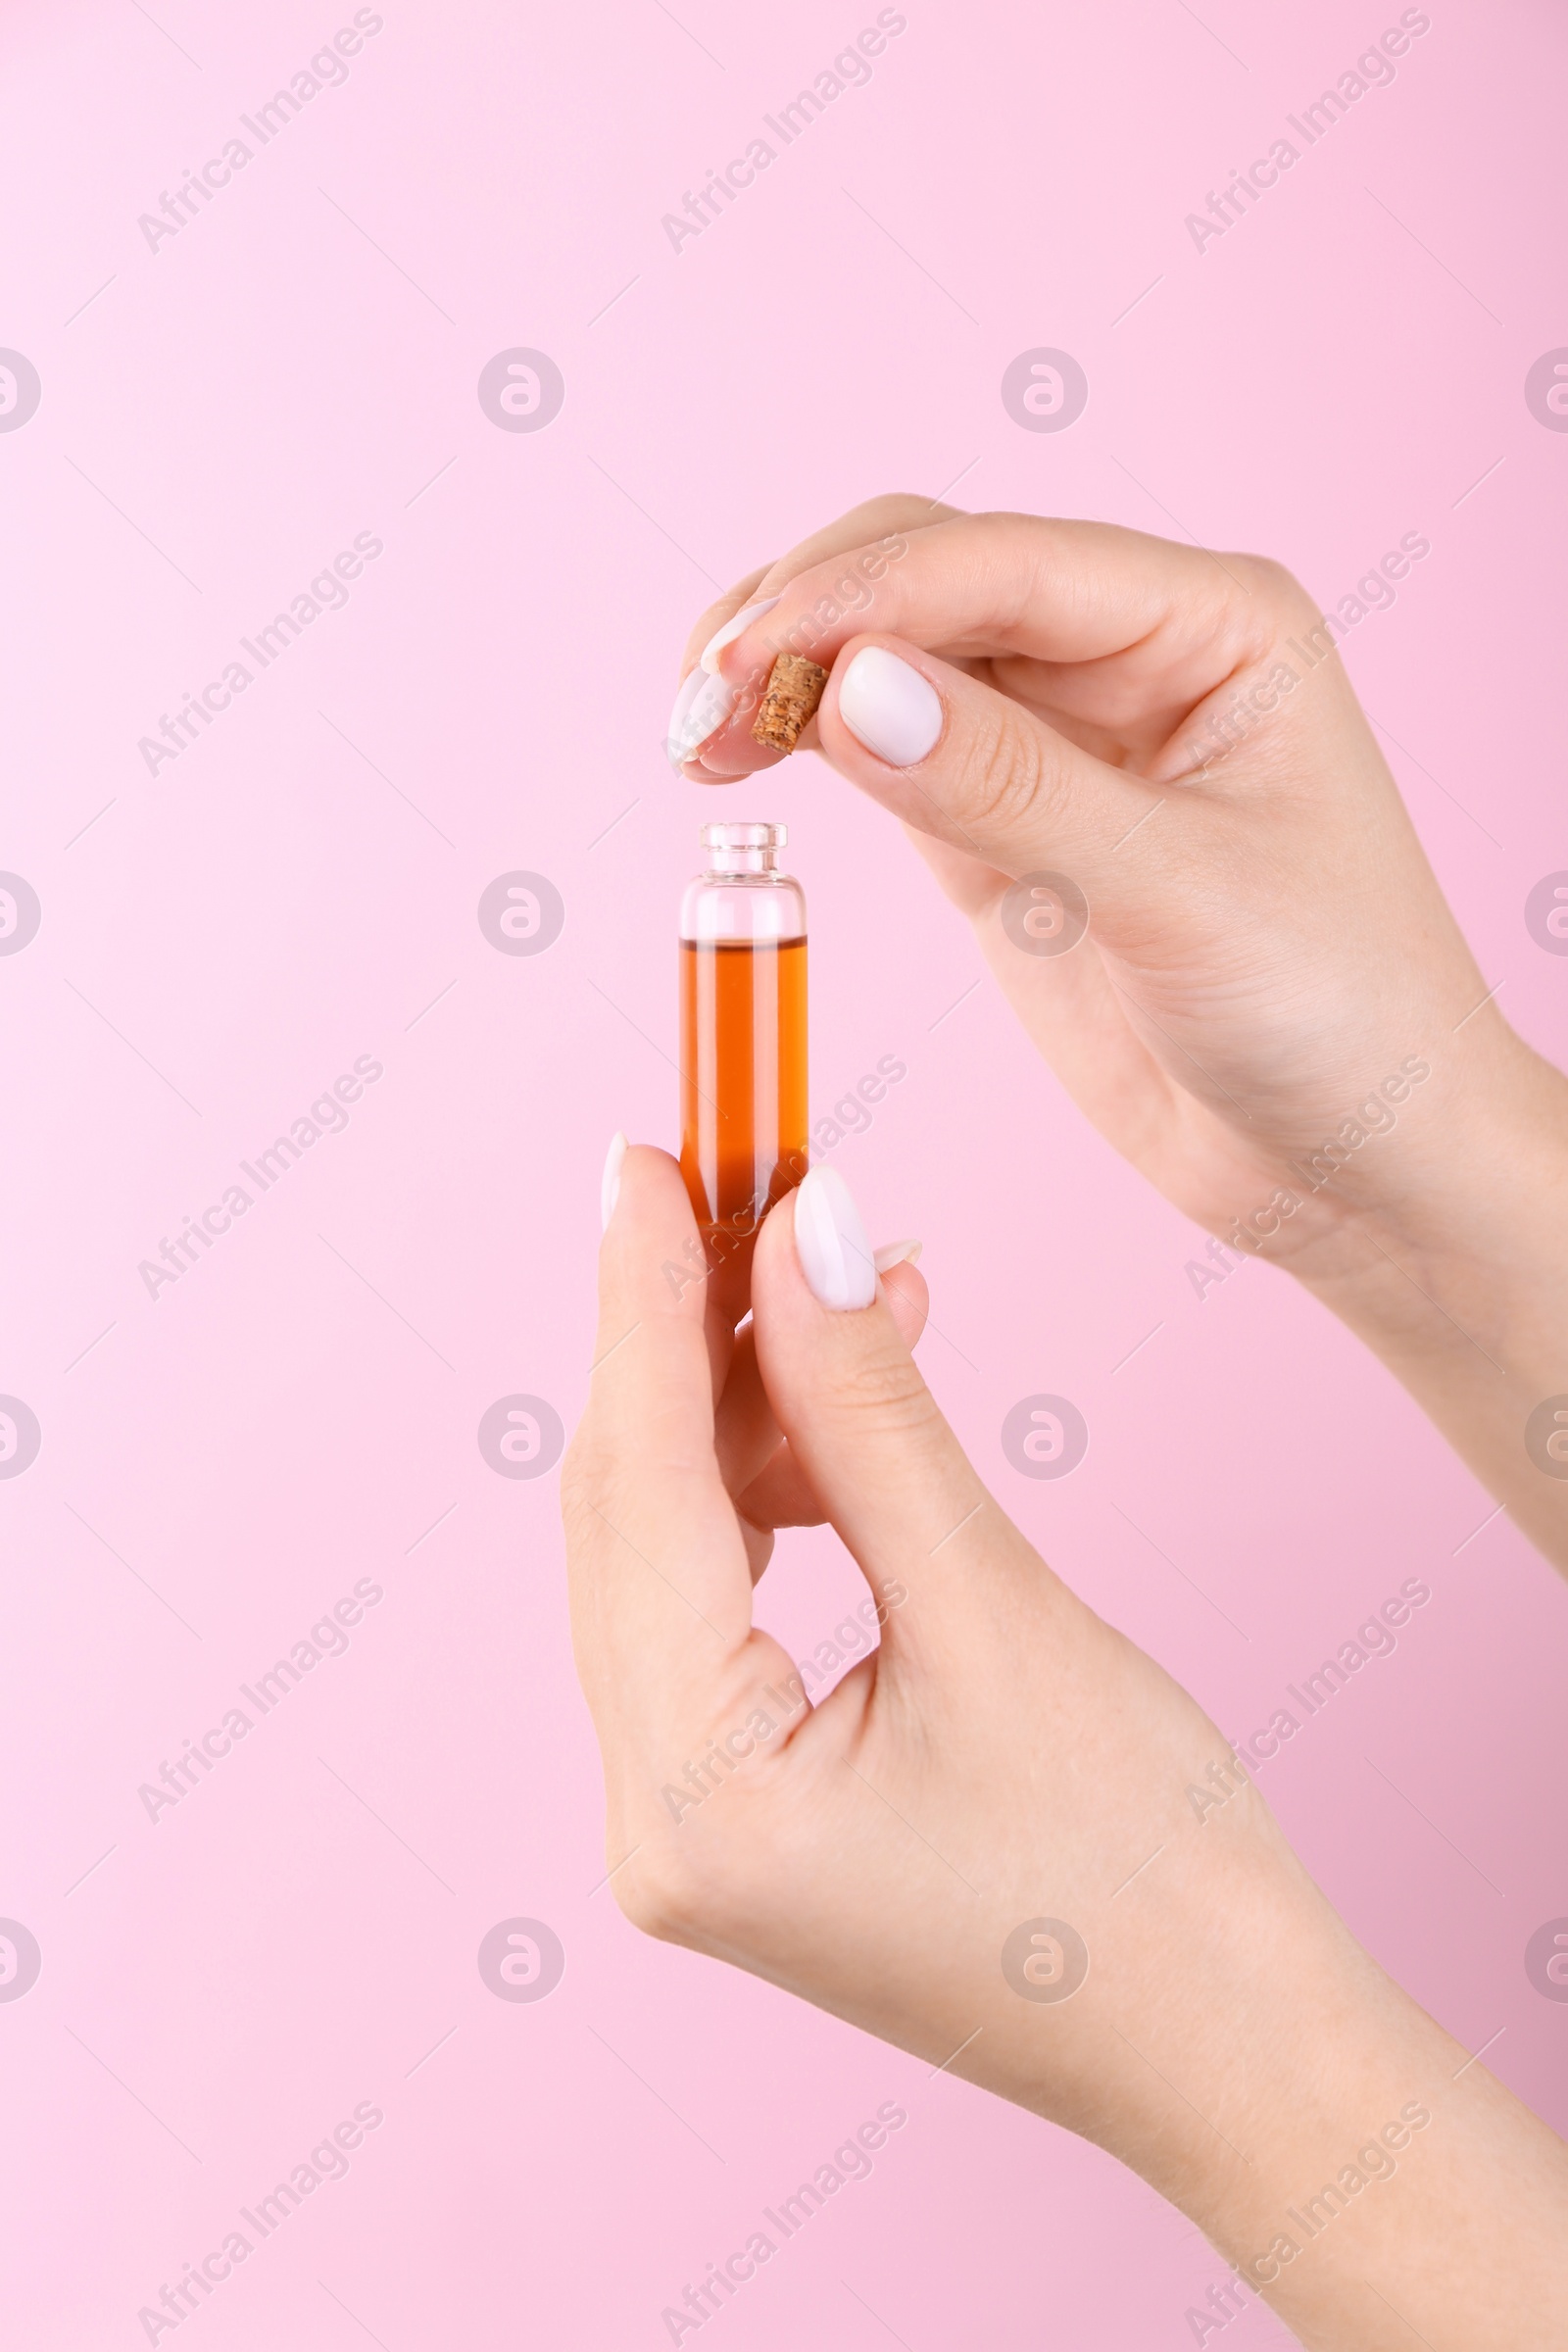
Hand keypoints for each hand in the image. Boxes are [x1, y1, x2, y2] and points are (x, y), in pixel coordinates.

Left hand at [564, 1150, 1567, 2348]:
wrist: (1229, 2044)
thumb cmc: (1145, 1871)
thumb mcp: (995, 1606)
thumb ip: (870, 1412)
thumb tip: (798, 1236)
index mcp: (693, 1803)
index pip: (636, 1491)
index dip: (641, 1305)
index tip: (647, 1158)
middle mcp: (651, 1822)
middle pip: (631, 1513)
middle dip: (692, 1337)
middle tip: (747, 1185)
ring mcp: (688, 1821)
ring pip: (672, 1545)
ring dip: (752, 1405)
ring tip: (856, 1287)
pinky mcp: (740, 1801)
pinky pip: (720, 1599)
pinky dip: (778, 1489)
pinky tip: (845, 1403)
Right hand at [666, 497, 1567, 1571]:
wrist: (1354, 1167)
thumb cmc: (1338, 1020)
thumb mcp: (1179, 898)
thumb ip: (1012, 789)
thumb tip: (845, 686)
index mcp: (1209, 623)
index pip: (998, 563)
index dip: (856, 600)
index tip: (747, 665)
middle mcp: (1129, 652)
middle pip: (924, 572)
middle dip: (803, 620)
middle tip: (702, 715)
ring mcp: (1058, 738)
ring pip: (885, 649)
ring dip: (782, 672)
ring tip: (695, 741)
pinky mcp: (1002, 827)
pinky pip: (883, 746)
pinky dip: (804, 743)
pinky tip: (737, 766)